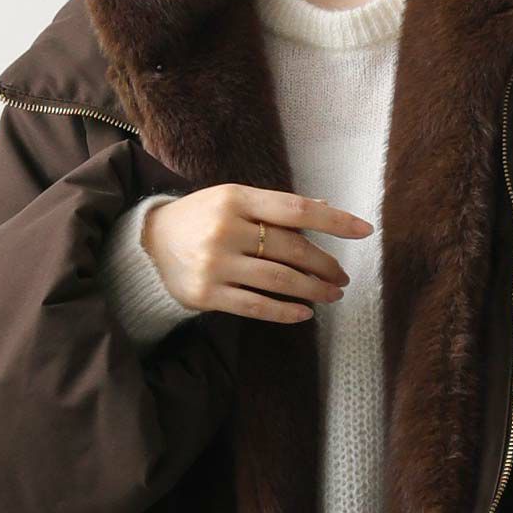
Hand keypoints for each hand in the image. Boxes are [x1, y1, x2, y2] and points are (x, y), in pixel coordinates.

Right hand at [141, 183, 372, 323]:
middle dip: (325, 265)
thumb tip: (325, 207)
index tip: (365, 231)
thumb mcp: (234, 200)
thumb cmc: (202, 218)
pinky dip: (285, 313)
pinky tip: (304, 314)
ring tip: (331, 295)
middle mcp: (226, 228)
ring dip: (313, 290)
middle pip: (292, 248)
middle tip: (342, 277)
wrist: (147, 244)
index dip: (335, 221)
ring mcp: (215, 263)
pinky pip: (256, 307)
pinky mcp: (206, 294)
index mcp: (236, 198)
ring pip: (279, 280)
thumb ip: (276, 207)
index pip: (296, 209)